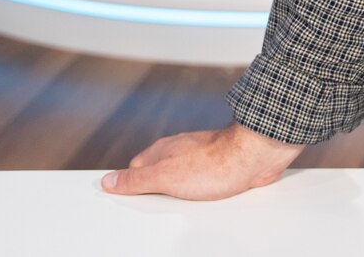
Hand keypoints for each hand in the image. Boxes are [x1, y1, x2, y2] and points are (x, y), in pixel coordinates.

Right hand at [102, 123, 305, 200]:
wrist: (256, 156)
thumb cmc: (215, 162)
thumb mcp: (165, 176)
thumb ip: (136, 179)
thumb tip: (107, 181)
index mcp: (161, 152)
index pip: (134, 171)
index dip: (130, 188)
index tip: (126, 202)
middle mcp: (180, 153)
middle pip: (158, 179)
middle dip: (157, 195)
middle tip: (158, 210)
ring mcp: (200, 160)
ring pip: (181, 184)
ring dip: (182, 197)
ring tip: (184, 208)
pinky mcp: (219, 169)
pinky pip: (203, 187)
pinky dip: (201, 196)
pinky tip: (205, 203)